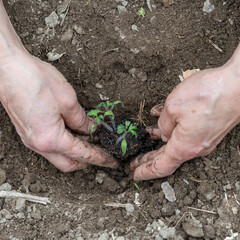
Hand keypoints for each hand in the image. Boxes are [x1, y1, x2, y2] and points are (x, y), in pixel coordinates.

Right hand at [0, 52, 118, 171]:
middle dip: (87, 161)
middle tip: (102, 153)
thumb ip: (82, 120)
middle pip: (69, 164)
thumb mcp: (68, 100)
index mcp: (50, 139)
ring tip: (90, 141)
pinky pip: (50, 147)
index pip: (82, 154)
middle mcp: (39, 145)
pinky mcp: (28, 133)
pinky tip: (74, 133)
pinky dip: (65, 145)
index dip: (100, 158)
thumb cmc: (35, 81)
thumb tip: (92, 130)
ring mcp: (31, 140)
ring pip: (59, 157)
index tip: (112, 161)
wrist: (8, 69)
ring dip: (76, 152)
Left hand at [131, 61, 239, 179]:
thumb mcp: (173, 107)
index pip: (161, 167)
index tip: (135, 175)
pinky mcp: (209, 129)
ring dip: (160, 140)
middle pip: (167, 156)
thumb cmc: (207, 95)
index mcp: (184, 146)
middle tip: (135, 161)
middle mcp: (195, 147)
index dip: (146, 172)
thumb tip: (164, 132)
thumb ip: (164, 124)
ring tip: (146, 137)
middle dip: (149, 158)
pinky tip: (162, 117)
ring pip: (175, 143)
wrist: (238, 84)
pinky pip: (185, 132)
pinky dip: (172, 127)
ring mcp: (204, 139)